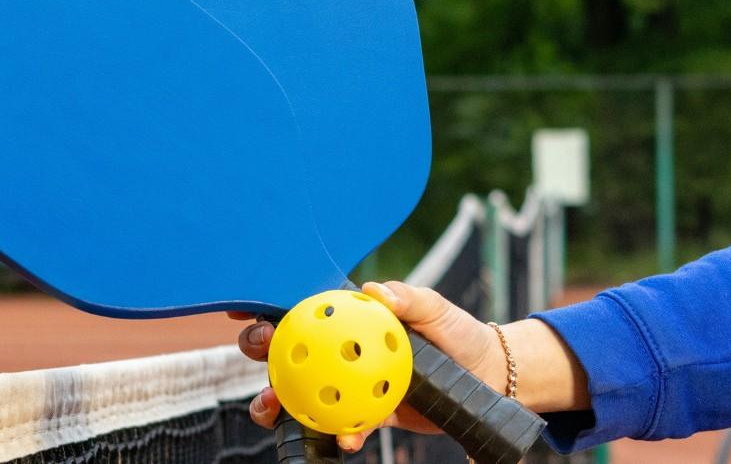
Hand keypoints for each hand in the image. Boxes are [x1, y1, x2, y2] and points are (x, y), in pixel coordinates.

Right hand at [231, 281, 514, 451]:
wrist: (486, 379)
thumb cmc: (458, 333)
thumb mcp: (438, 310)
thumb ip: (410, 299)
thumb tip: (377, 291)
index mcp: (350, 318)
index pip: (303, 307)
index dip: (269, 304)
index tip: (244, 304)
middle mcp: (341, 349)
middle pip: (288, 348)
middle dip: (260, 348)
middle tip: (261, 351)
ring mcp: (347, 383)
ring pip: (300, 391)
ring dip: (278, 400)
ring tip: (273, 407)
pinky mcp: (364, 414)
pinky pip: (340, 424)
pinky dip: (337, 434)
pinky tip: (343, 439)